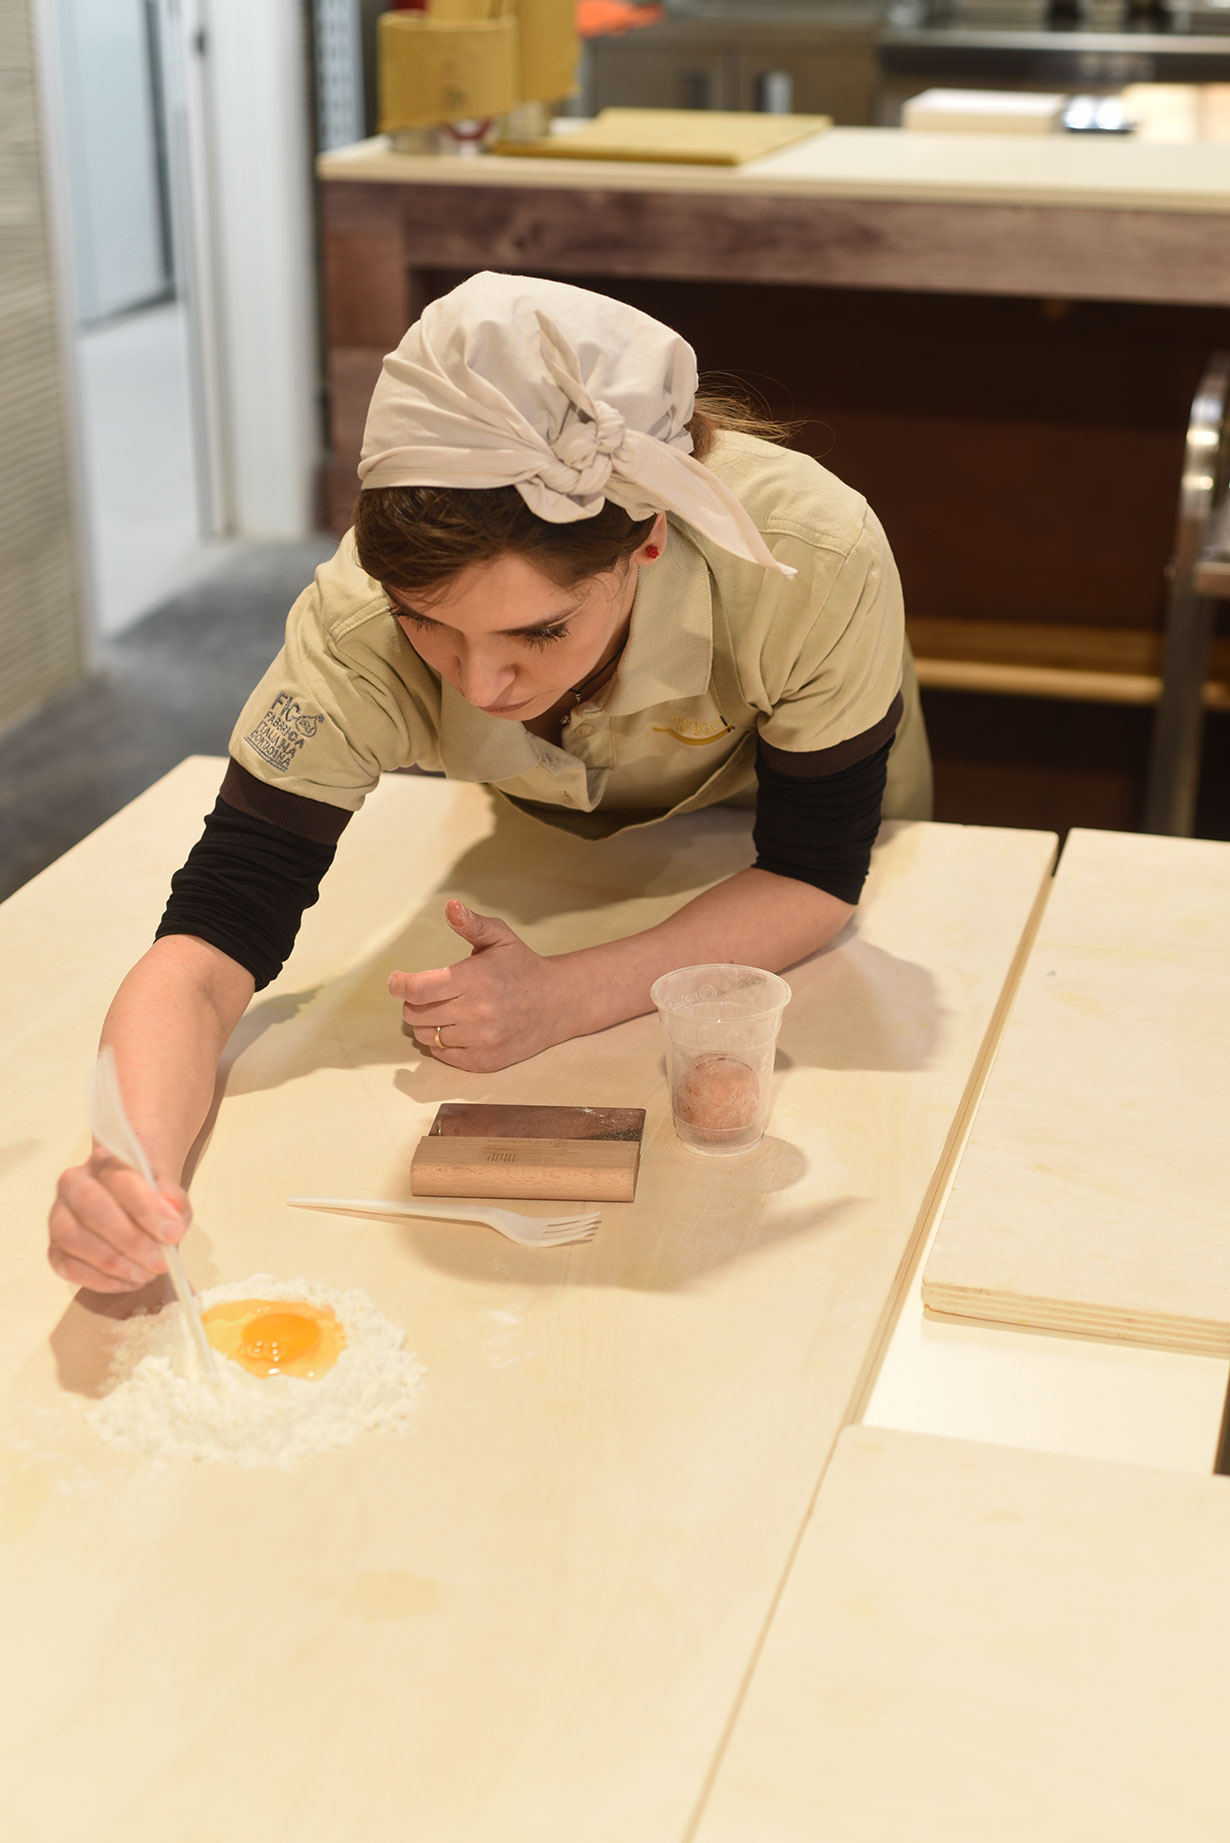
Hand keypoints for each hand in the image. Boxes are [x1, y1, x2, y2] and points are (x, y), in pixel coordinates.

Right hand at [48, 1149, 190, 1293]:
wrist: (130, 1197)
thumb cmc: (149, 1195)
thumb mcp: (169, 1192)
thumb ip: (173, 1200)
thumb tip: (172, 1214)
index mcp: (105, 1161)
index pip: (121, 1180)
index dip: (147, 1209)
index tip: (173, 1234)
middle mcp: (74, 1183)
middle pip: (92, 1208)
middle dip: (129, 1240)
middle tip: (159, 1262)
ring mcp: (59, 1215)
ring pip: (73, 1238)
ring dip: (113, 1263)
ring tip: (145, 1274)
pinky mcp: (55, 1246)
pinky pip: (66, 1266)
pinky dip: (98, 1279)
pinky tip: (126, 1281)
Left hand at [389, 899, 573, 1072]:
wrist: (558, 1003)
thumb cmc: (522, 966)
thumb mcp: (500, 937)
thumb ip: (472, 924)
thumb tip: (451, 907)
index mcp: (475, 979)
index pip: (419, 989)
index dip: (399, 985)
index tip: (396, 981)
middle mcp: (477, 1012)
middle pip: (416, 1014)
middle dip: (413, 1003)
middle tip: (427, 994)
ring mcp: (481, 1040)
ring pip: (426, 1036)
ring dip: (426, 1023)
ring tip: (443, 1010)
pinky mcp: (484, 1061)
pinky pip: (443, 1054)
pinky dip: (442, 1042)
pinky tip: (457, 1028)